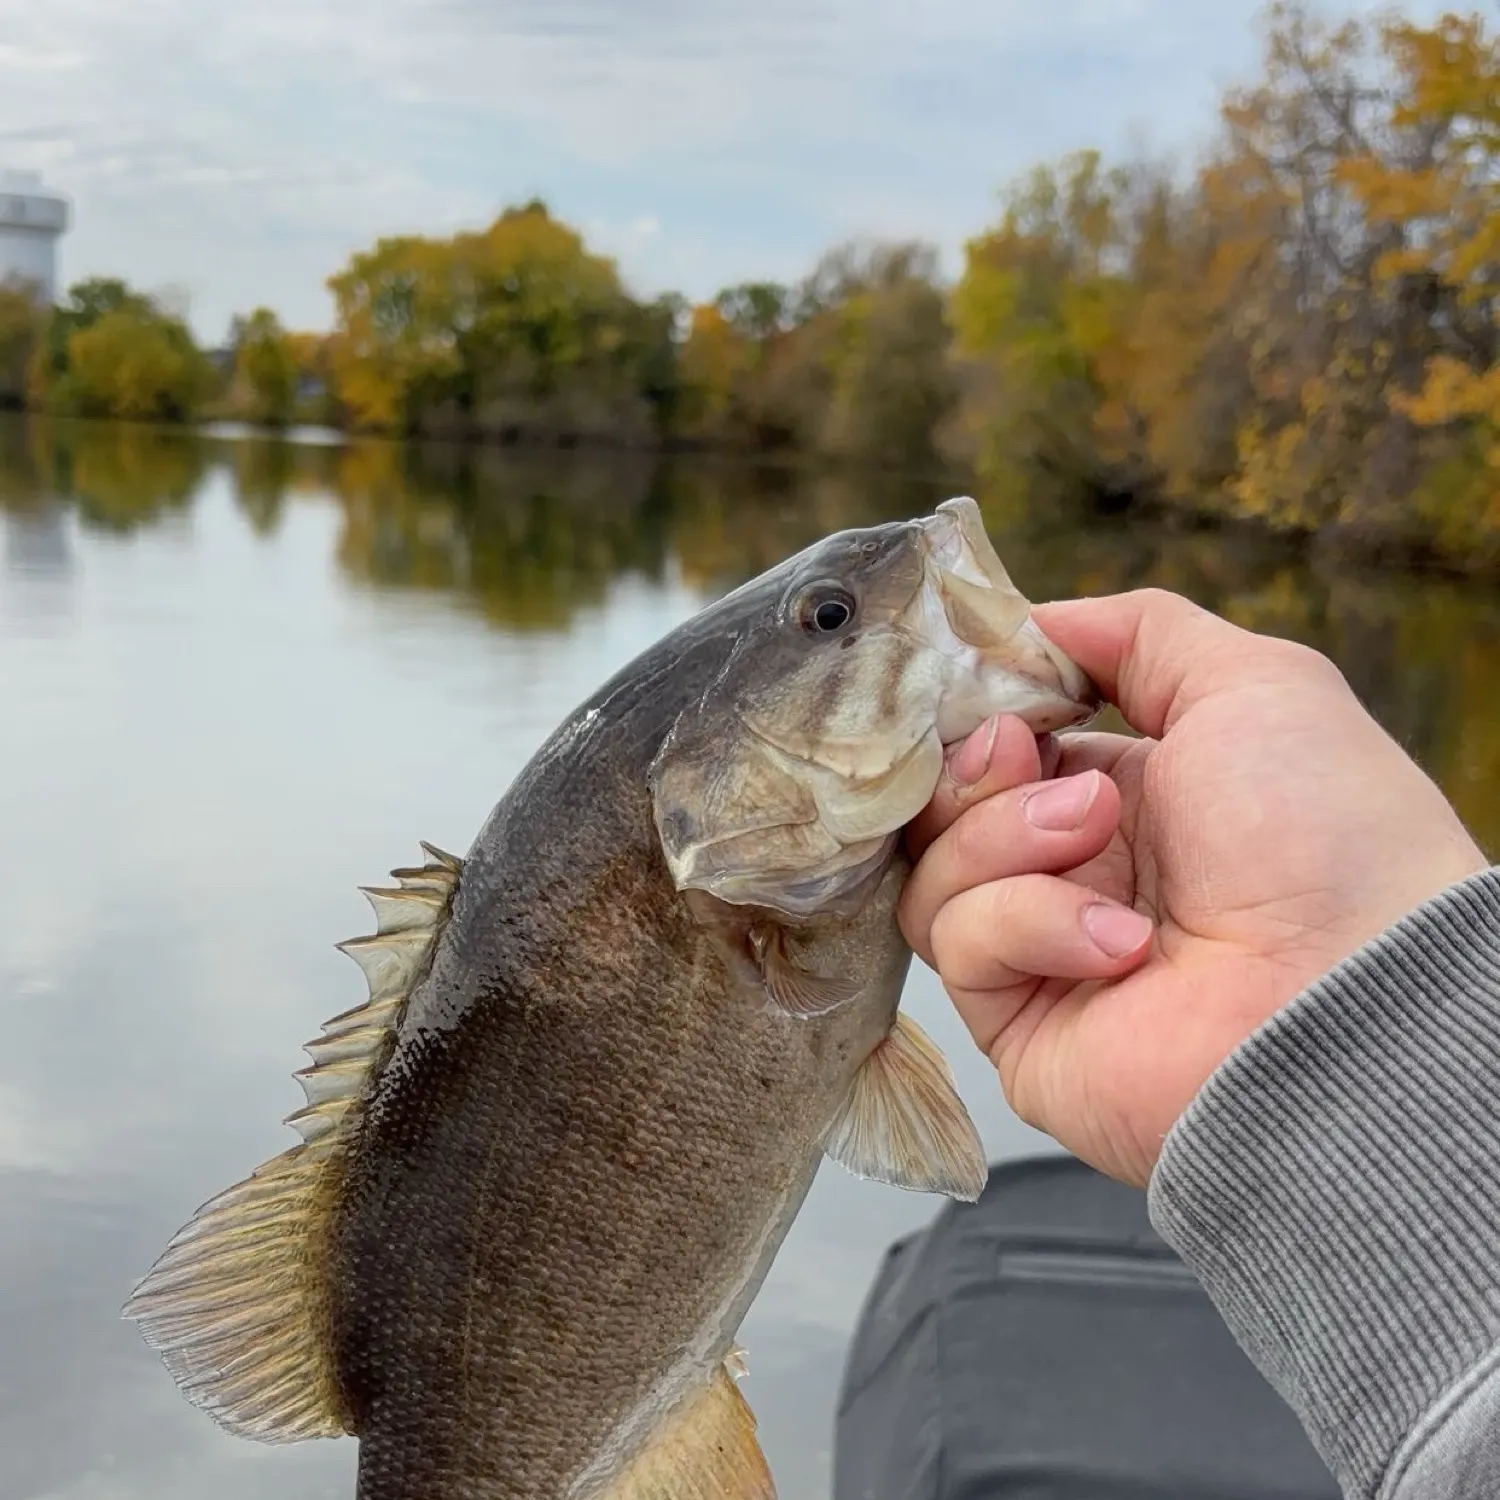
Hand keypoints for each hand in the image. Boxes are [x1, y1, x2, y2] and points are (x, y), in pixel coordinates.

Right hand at [899, 588, 1488, 1186]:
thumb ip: (1140, 633)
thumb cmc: (1326, 835)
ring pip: (936, 870)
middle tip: (1029, 759)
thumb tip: (1036, 622)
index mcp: (1123, 796)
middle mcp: (1076, 872)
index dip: (981, 715)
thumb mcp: (1252, 684)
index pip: (1000, 747)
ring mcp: (1043, 949)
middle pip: (947, 807)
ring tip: (1093, 838)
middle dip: (979, 770)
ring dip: (1005, 837)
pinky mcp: (1018, 1023)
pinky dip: (1029, 921)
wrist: (1352, 997)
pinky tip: (1118, 944)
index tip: (996, 697)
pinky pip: (960, 943)